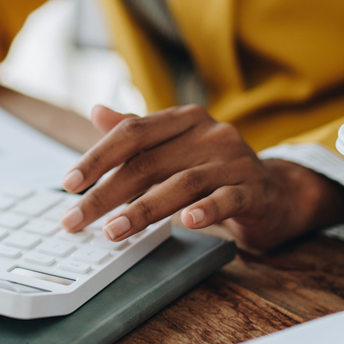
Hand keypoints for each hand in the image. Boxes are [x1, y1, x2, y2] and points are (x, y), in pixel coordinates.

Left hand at [59, 104, 343, 251]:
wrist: (275, 193)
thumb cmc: (215, 171)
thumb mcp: (175, 147)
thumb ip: (138, 133)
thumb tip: (97, 112)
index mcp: (184, 120)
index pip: (132, 133)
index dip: (97, 158)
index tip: (68, 184)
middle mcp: (209, 134)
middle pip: (148, 163)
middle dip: (106, 194)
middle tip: (76, 220)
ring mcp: (234, 161)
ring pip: (181, 183)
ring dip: (143, 209)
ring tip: (113, 231)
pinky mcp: (253, 190)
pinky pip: (227, 199)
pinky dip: (206, 210)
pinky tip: (187, 223)